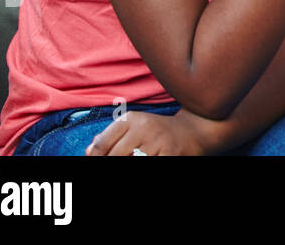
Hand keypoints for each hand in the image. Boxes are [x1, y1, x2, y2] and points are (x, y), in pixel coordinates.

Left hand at [85, 110, 211, 155]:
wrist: (195, 131)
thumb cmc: (159, 132)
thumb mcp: (135, 128)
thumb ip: (111, 137)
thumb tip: (89, 151)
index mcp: (131, 119)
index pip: (100, 145)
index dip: (94, 159)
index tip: (96, 162)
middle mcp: (143, 127)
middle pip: (113, 157)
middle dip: (112, 164)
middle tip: (124, 159)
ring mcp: (158, 141)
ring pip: (131, 162)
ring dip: (131, 162)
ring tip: (137, 158)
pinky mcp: (170, 153)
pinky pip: (150, 165)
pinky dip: (148, 165)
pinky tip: (151, 160)